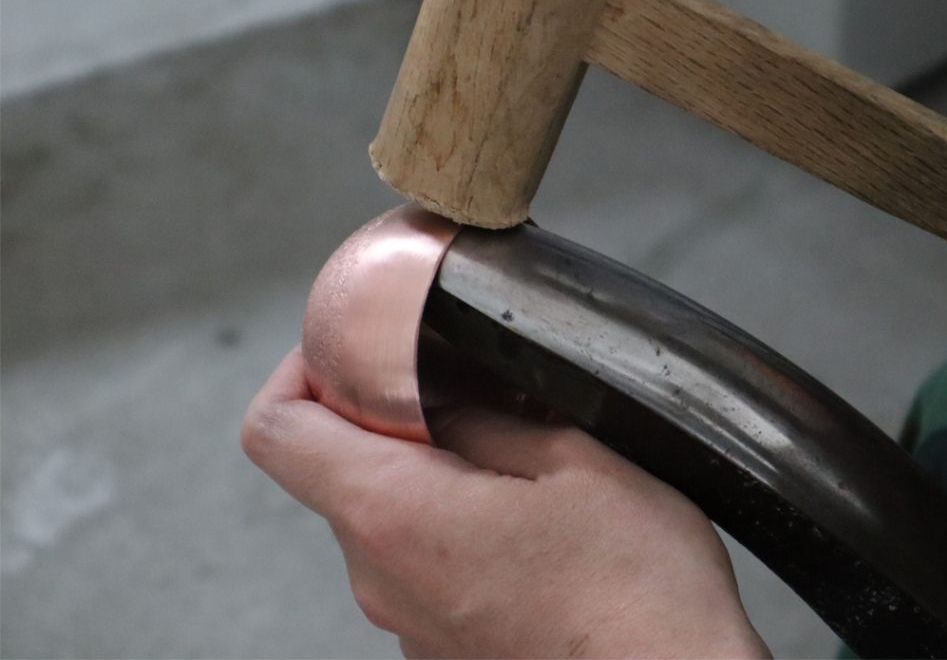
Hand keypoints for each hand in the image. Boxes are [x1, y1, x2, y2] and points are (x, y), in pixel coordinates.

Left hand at [242, 348, 769, 658]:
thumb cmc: (637, 591)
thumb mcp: (572, 458)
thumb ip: (482, 413)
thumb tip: (436, 389)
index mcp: (395, 514)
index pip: (276, 430)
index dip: (301, 369)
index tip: (352, 350)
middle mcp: (380, 578)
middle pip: (330, 470)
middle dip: (383, 418)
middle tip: (462, 394)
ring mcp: (406, 622)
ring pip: (379, 516)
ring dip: (424, 473)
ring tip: (513, 462)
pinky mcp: (438, 644)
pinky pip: (415, 564)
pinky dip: (447, 525)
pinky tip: (524, 522)